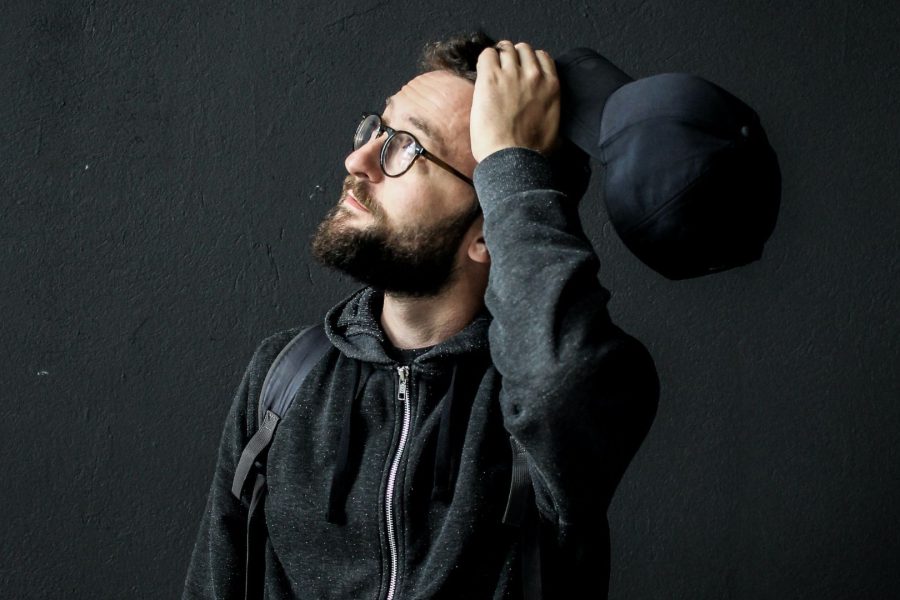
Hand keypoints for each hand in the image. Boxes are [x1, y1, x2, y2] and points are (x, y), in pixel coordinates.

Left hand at [470, 41, 559, 162]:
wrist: (513, 158)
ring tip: (492, 72)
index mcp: (552, 85)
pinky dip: (485, 60)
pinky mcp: (491, 78)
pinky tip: (483, 73)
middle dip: (513, 57)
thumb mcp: (555, 126)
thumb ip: (552, 108)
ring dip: (498, 57)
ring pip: (505, 48)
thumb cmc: (533, 151)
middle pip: (523, 49)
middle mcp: (534, 75)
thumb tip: (548, 112)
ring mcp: (512, 74)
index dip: (529, 62)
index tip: (522, 70)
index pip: (542, 57)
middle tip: (504, 70)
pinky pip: (487, 54)